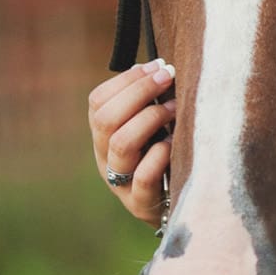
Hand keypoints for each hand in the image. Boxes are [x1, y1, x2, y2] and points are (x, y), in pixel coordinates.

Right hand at [87, 60, 175, 224]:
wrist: (178, 209)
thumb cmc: (170, 159)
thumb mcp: (155, 129)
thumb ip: (151, 103)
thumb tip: (160, 65)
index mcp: (104, 137)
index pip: (97, 102)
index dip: (127, 79)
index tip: (158, 65)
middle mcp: (106, 158)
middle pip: (106, 119)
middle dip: (139, 92)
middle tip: (170, 77)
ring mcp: (121, 183)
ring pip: (121, 144)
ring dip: (151, 118)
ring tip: (177, 108)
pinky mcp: (141, 203)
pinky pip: (144, 175)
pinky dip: (161, 154)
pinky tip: (176, 143)